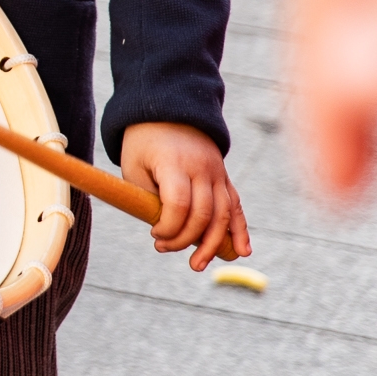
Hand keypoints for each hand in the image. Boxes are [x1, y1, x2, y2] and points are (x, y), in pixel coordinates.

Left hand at [117, 123, 248, 270]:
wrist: (169, 110)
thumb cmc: (143, 144)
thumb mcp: (134, 166)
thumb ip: (148, 197)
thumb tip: (164, 232)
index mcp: (175, 163)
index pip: (179, 204)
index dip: (169, 227)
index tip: (154, 234)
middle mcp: (202, 169)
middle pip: (204, 214)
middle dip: (186, 240)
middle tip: (164, 249)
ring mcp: (217, 173)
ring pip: (224, 214)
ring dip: (214, 244)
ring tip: (197, 264)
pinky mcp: (225, 178)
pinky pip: (236, 206)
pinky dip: (240, 230)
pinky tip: (242, 251)